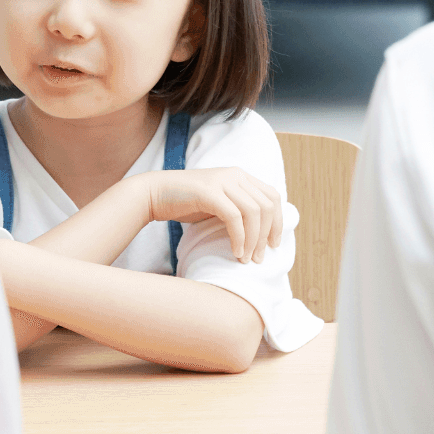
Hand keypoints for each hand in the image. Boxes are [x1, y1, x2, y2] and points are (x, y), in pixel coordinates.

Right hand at [136, 167, 283, 264]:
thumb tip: (262, 233)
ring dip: (253, 240)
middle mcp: (235, 175)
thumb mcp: (219, 203)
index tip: (273, 245)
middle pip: (267, 206)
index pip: (273, 196)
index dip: (278, 222)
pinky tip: (235, 252)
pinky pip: (234, 217)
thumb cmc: (186, 203)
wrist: (155, 194)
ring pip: (253, 212)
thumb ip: (239, 209)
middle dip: (267, 235)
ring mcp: (222, 181)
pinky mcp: (209, 192)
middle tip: (258, 258)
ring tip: (245, 259)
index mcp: (241, 176)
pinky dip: (239, 237)